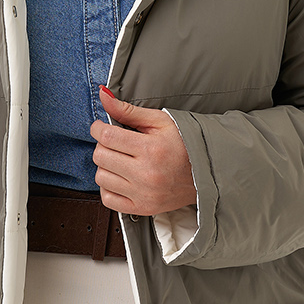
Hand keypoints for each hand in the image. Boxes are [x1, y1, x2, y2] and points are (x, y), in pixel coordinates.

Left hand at [90, 86, 196, 216]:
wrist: (205, 174)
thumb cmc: (184, 144)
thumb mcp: (159, 121)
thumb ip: (128, 110)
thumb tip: (103, 95)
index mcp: (151, 149)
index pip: (107, 136)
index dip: (98, 128)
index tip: (101, 127)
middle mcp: (146, 174)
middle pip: (101, 156)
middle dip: (103, 145)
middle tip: (115, 142)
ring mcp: (143, 194)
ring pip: (101, 177)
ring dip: (105, 166)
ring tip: (120, 160)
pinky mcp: (142, 208)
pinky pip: (108, 199)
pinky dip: (108, 187)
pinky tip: (120, 178)